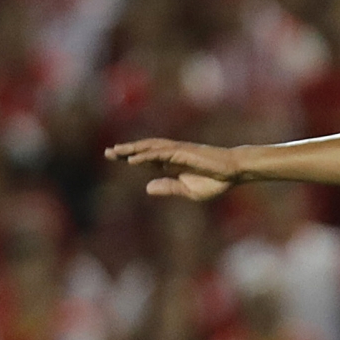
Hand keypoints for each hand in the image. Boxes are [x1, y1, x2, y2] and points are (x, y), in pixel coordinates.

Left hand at [105, 139, 239, 199]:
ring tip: (116, 152)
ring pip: (150, 148)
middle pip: (144, 150)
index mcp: (171, 164)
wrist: (233, 173)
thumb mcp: (188, 191)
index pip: (146, 159)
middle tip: (107, 152)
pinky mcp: (183, 153)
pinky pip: (160, 153)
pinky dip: (145, 156)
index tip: (114, 157)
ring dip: (133, 149)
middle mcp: (171, 155)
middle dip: (126, 151)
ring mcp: (177, 152)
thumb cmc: (215, 181)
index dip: (130, 157)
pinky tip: (132, 160)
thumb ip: (168, 187)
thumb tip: (147, 187)